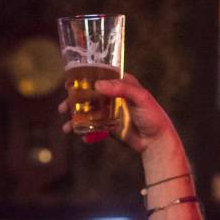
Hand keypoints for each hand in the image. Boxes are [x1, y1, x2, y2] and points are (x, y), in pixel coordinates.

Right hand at [60, 74, 177, 156]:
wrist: (157, 141)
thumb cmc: (152, 116)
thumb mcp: (140, 98)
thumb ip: (121, 89)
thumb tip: (97, 85)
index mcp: (121, 84)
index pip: (98, 78)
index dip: (82, 80)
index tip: (68, 84)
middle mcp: (113, 97)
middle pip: (88, 96)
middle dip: (73, 102)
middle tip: (62, 108)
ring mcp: (110, 112)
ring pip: (88, 113)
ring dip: (75, 119)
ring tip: (66, 128)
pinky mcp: (110, 127)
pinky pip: (94, 128)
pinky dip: (85, 132)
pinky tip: (80, 136)